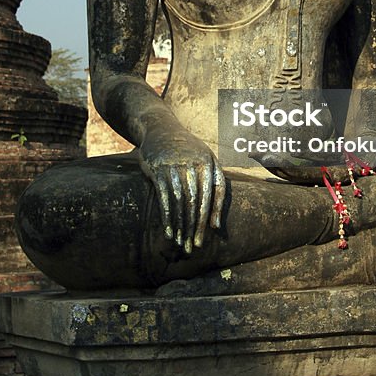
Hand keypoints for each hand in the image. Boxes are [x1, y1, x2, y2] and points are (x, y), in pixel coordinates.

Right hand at [138, 125, 225, 253]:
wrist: (161, 129)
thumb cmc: (189, 151)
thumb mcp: (207, 161)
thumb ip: (215, 188)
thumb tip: (217, 225)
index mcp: (209, 163)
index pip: (213, 195)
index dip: (210, 217)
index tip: (207, 236)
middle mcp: (193, 164)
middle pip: (196, 202)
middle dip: (195, 226)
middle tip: (192, 247)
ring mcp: (175, 166)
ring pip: (181, 202)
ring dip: (181, 225)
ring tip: (180, 242)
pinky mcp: (158, 169)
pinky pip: (164, 197)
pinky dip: (167, 216)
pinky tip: (169, 230)